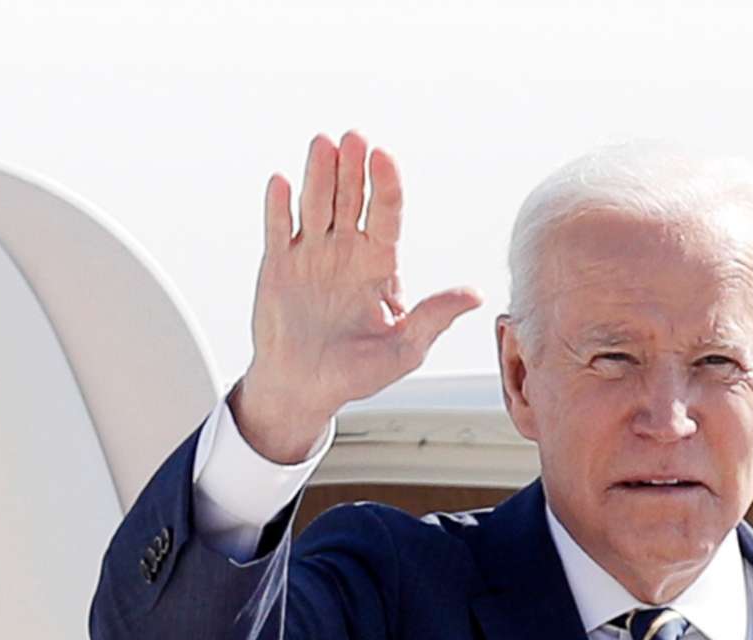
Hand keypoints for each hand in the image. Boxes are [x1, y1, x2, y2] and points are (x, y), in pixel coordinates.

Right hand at [233, 129, 481, 462]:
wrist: (304, 388)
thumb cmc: (356, 372)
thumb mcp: (404, 349)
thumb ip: (434, 317)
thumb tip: (474, 295)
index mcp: (379, 263)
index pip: (387, 214)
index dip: (385, 185)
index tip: (384, 158)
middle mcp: (346, 250)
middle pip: (350, 199)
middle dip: (352, 169)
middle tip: (354, 138)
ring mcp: (311, 254)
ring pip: (316, 205)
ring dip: (318, 175)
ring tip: (322, 145)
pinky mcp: (278, 264)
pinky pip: (278, 230)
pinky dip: (278, 207)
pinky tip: (281, 183)